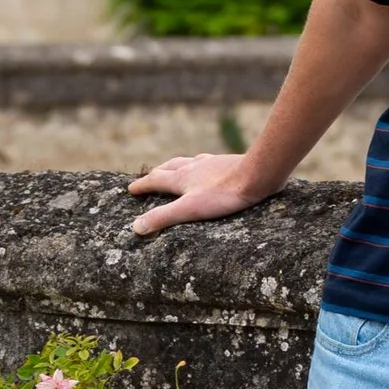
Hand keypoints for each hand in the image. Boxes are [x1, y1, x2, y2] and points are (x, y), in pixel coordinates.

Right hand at [127, 150, 271, 237]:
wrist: (257, 175)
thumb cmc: (224, 194)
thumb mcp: (189, 209)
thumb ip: (163, 217)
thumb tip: (135, 227)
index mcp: (181, 178)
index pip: (155, 181)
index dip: (141, 186)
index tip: (130, 188)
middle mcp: (194, 166)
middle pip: (170, 167)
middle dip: (157, 173)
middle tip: (150, 176)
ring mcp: (212, 163)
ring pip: (189, 161)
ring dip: (178, 165)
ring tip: (176, 168)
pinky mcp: (228, 163)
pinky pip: (209, 162)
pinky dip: (202, 164)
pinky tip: (209, 166)